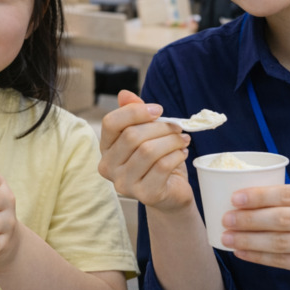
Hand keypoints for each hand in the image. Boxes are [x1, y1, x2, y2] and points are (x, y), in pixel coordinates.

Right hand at [98, 90, 191, 212]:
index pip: (111, 123)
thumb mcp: (147, 134)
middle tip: (178, 127)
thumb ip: (135, 113)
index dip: (135, 112)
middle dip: (160, 127)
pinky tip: (182, 153)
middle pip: (132, 136)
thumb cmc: (157, 160)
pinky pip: (162, 167)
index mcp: (106, 148)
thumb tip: (125, 94)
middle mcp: (108, 167)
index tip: (158, 110)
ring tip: (183, 140)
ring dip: (172, 141)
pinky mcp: (145, 195)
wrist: (171, 193)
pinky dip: (176, 155)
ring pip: (148, 151)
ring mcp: (124, 184)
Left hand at [221, 182, 289, 289]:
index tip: (234, 198)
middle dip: (248, 220)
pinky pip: (283, 262)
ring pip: (279, 243)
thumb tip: (249, 196)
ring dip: (249, 241)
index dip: (258, 196)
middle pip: (281, 219)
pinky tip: (243, 253)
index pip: (287, 193)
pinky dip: (259, 257)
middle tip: (225, 219)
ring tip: (228, 238)